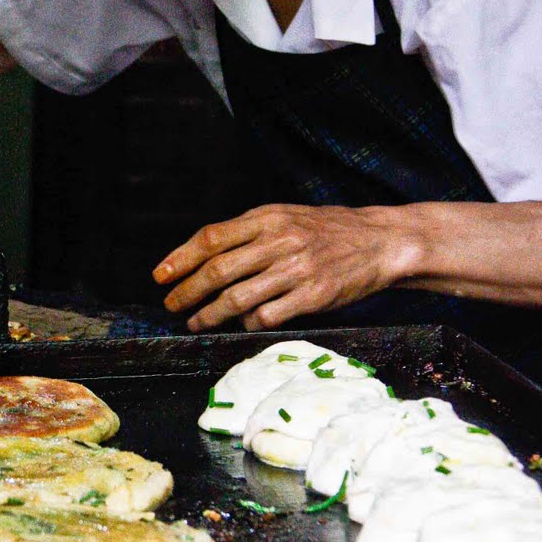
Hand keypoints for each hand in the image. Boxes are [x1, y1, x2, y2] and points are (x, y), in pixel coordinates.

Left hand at [153, 204, 414, 331]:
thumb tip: (204, 255)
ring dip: (210, 314)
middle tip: (171, 305)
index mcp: (268, 217)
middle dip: (187, 291)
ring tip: (196, 322)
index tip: (161, 275)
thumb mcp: (286, 217)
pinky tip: (239, 324)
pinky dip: (247, 323)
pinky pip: (268, 315)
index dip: (181, 258)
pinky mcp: (313, 296)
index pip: (212, 237)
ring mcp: (297, 269)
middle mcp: (280, 241)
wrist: (380, 242)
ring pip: (238, 297)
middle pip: (219, 269)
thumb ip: (249, 232)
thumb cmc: (327, 231)